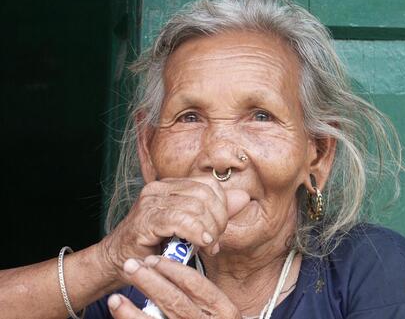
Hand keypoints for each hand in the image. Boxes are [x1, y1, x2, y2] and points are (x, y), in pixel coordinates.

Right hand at [97, 177, 249, 280]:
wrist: (118, 261)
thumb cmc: (154, 244)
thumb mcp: (190, 227)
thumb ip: (215, 212)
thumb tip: (243, 197)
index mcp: (171, 185)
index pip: (210, 185)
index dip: (223, 207)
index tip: (219, 230)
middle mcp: (160, 188)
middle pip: (206, 195)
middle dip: (218, 220)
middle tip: (214, 240)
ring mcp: (151, 201)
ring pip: (196, 207)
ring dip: (209, 230)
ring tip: (208, 246)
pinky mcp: (146, 219)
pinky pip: (181, 220)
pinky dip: (197, 233)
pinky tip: (202, 244)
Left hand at [107, 255, 240, 318]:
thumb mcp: (222, 310)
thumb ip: (206, 295)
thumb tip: (177, 269)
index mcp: (224, 310)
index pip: (195, 283)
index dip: (172, 269)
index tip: (153, 260)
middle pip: (174, 300)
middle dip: (149, 281)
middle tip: (131, 266)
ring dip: (132, 312)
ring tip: (115, 299)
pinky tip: (121, 315)